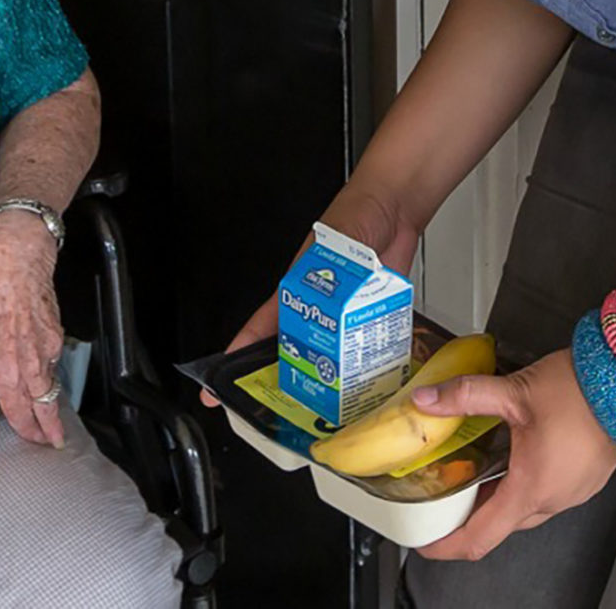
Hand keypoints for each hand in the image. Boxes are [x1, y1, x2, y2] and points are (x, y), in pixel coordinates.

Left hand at [0, 210, 65, 469]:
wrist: (13, 255)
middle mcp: (8, 373)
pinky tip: (51, 382)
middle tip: (35, 447)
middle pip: (21, 418)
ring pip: (46, 401)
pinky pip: (53, 370)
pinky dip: (52, 380)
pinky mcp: (54, 342)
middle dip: (28, 436)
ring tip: (54, 437)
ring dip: (50, 421)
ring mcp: (36, 359)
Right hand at [203, 183, 421, 405]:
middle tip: (289, 410)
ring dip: (334, 374)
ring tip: (335, 402)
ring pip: (332, 353)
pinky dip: (368, 359)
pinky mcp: (370, 312)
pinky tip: (372, 375)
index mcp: (294, 289)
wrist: (396, 205)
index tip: (219, 387)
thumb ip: (328, 278)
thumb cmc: (354, 213)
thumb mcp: (333, 246)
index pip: (259, 330)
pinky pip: (365, 344)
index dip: (237, 358)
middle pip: (296, 349)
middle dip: (290, 378)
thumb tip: (327, 308)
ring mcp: (344, 311)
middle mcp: (316, 304)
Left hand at [408, 348, 615, 561]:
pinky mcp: (584, 480)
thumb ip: (465, 396)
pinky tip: (510, 460)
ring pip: (524, 510)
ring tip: (471, 476)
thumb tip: (426, 399)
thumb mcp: (513, 391)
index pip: (480, 537)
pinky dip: (521, 487)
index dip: (447, 545)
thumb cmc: (580, 391)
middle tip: (441, 496)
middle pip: (500, 524)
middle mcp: (553, 500)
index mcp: (531, 489)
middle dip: (468, 515)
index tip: (426, 542)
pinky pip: (546, 495)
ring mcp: (573, 493)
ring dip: (497, 499)